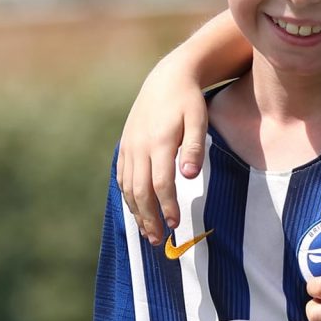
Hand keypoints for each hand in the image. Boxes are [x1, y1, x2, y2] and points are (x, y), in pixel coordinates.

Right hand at [118, 67, 209, 246]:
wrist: (167, 79)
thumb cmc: (188, 102)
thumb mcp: (199, 120)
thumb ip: (196, 148)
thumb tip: (189, 176)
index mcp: (159, 142)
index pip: (160, 183)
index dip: (166, 206)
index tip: (175, 224)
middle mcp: (139, 146)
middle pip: (140, 191)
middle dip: (149, 218)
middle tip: (159, 240)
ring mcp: (129, 147)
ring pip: (127, 187)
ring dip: (136, 212)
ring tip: (147, 233)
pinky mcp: (125, 146)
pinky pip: (122, 177)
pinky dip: (127, 197)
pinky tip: (137, 210)